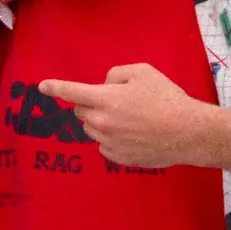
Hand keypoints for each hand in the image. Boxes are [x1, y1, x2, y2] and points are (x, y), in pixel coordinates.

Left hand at [40, 63, 204, 168]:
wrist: (188, 132)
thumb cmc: (167, 98)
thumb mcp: (143, 72)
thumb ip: (116, 75)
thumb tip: (105, 86)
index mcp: (105, 99)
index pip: (72, 91)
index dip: (55, 87)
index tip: (42, 86)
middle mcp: (102, 122)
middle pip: (81, 112)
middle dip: (90, 104)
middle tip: (115, 101)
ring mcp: (109, 142)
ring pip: (92, 129)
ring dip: (100, 121)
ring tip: (129, 119)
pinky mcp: (118, 157)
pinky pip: (104, 145)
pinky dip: (111, 138)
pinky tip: (133, 134)